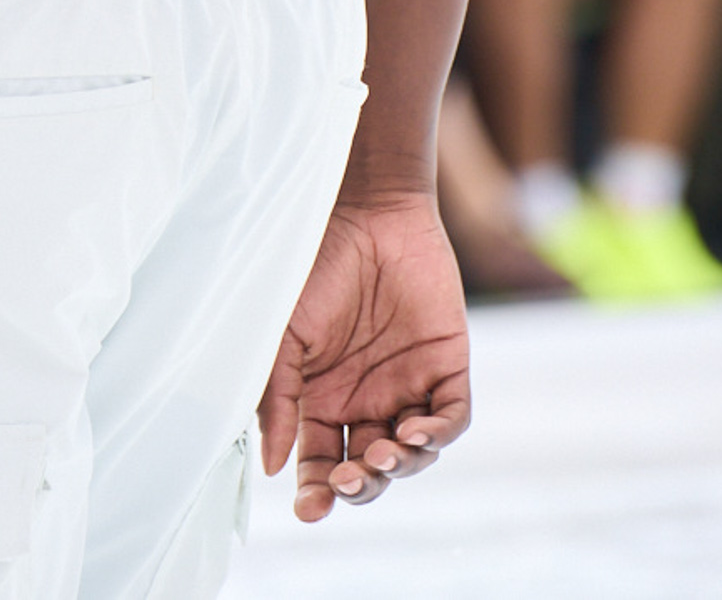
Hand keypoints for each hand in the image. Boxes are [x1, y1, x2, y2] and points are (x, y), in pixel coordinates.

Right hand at [258, 191, 469, 522]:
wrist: (368, 211)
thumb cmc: (315, 265)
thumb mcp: (283, 332)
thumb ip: (278, 396)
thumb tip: (271, 465)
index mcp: (323, 397)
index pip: (321, 463)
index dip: (316, 493)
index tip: (308, 510)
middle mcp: (367, 400)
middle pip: (367, 472)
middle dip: (357, 488)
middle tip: (346, 480)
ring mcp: (409, 386)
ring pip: (411, 457)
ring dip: (396, 469)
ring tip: (380, 456)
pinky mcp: (447, 367)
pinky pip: (450, 420)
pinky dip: (436, 437)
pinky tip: (413, 435)